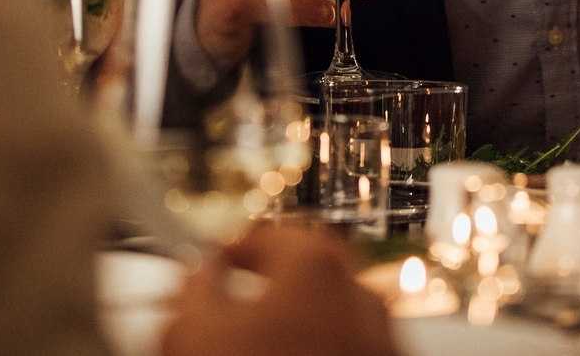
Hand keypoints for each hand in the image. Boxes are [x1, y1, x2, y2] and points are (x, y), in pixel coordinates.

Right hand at [162, 224, 394, 355]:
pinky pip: (351, 353)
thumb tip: (198, 274)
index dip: (228, 253)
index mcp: (316, 265)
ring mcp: (386, 342)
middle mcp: (362, 295)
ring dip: (294, 334)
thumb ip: (193, 290)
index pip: (265, 236)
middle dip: (265, 295)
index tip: (207, 271)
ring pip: (331, 321)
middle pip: (305, 277)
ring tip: (257, 354)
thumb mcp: (194, 336)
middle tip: (227, 322)